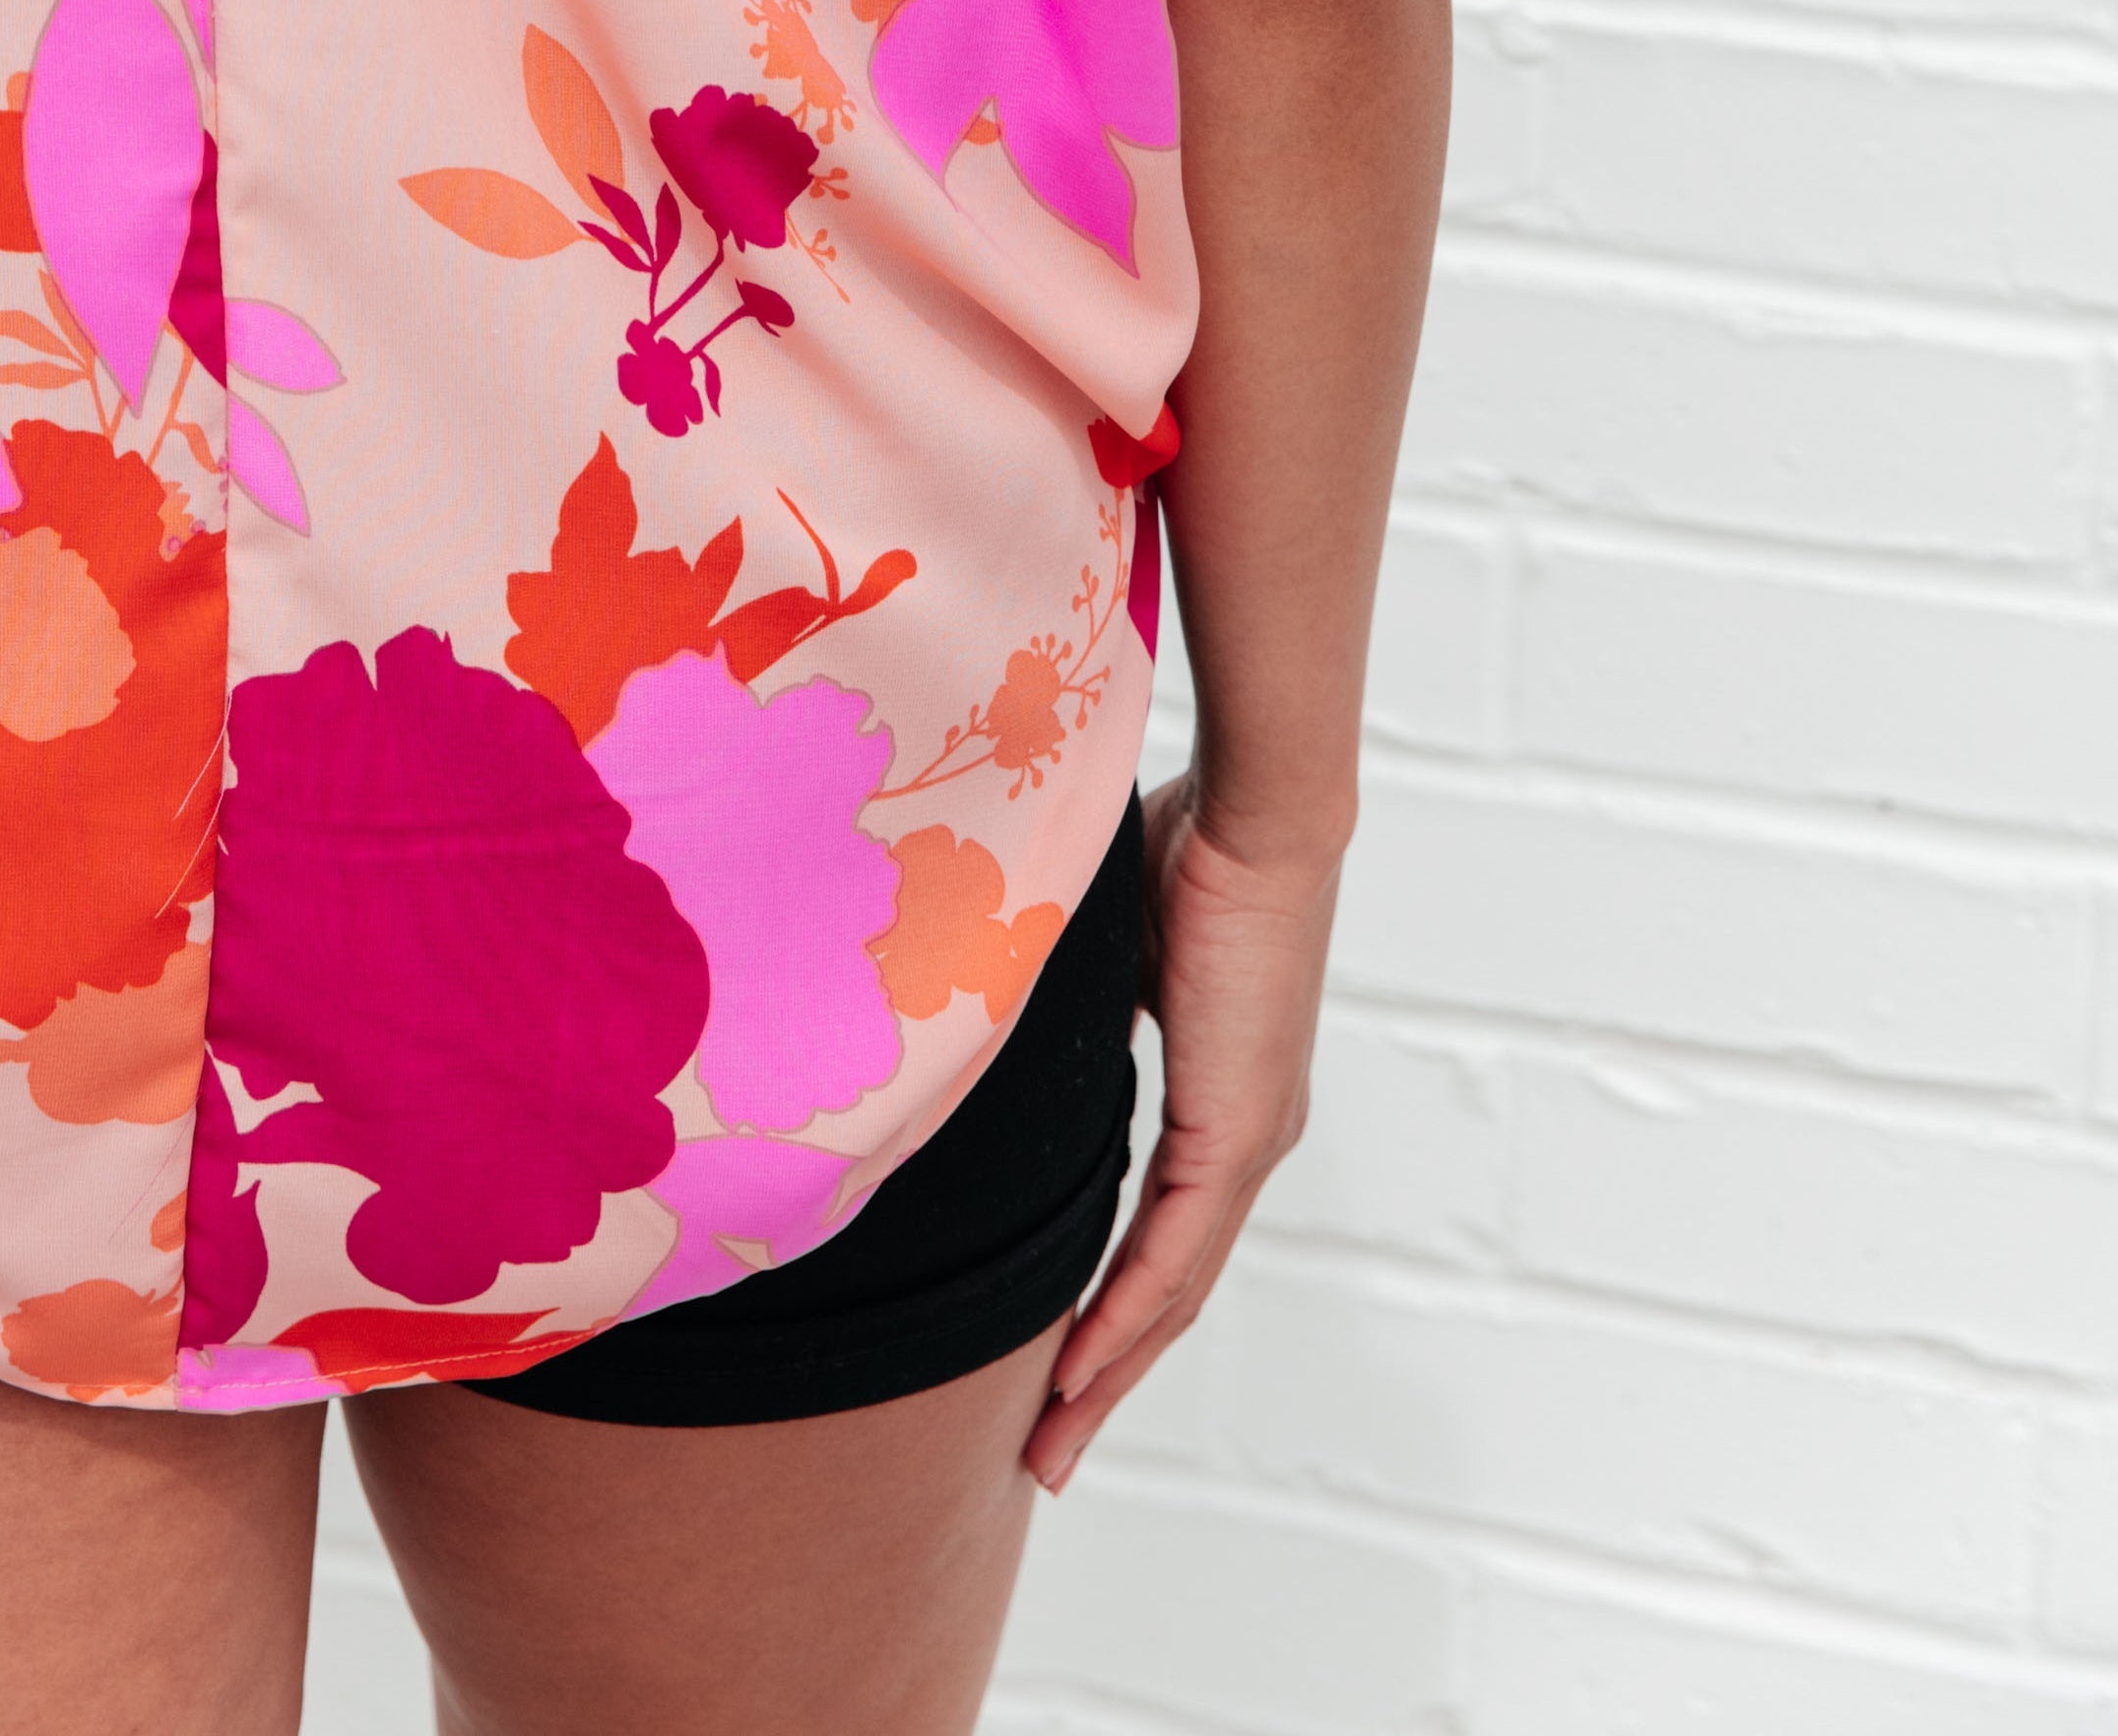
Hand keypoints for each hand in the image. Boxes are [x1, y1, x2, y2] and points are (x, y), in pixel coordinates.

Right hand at [1022, 767, 1334, 1491]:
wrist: (1258, 810)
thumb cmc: (1190, 842)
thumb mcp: (1112, 944)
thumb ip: (1081, 1003)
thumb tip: (1003, 1013)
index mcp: (1224, 1100)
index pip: (1162, 1232)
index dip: (1111, 1304)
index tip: (1058, 1366)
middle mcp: (1247, 1137)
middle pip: (1169, 1290)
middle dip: (1105, 1378)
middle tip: (1049, 1452)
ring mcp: (1249, 1140)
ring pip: (1173, 1290)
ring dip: (1110, 1372)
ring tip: (1054, 1443)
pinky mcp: (1239, 1131)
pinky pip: (1175, 1251)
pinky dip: (1127, 1317)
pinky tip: (1085, 1370)